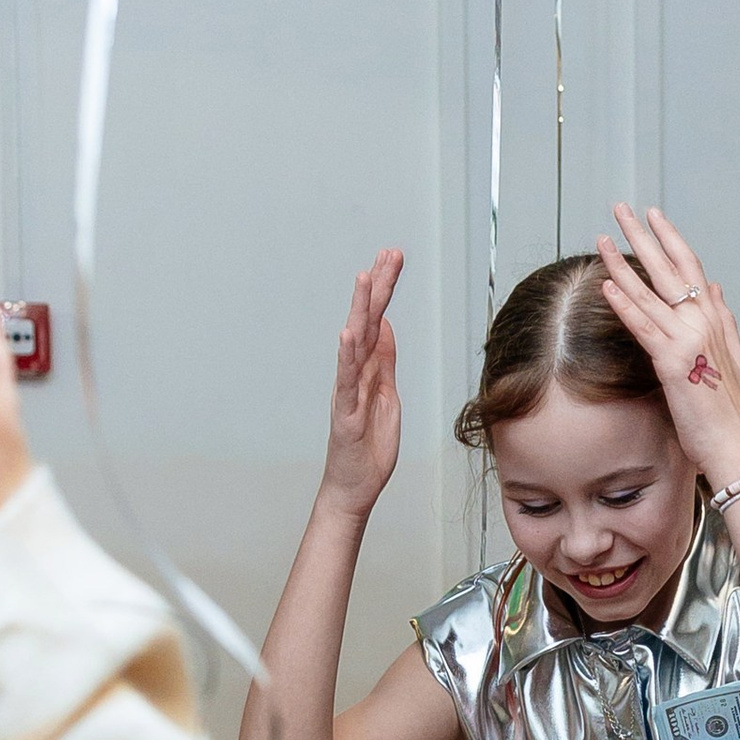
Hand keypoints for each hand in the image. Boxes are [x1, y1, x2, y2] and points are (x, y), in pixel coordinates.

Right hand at [322, 251, 403, 515]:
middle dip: (378, 286)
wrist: (353, 488)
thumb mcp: (387, 395)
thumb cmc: (369, 447)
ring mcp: (348, 391)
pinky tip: (350, 333)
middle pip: (368, 321)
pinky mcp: (347, 413)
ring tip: (366, 278)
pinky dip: (347, 356)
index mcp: (369, 368)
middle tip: (389, 252)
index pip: (379, 320)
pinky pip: (346, 381)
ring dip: (360, 310)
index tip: (393, 257)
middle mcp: (355, 373)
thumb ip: (384, 361)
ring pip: (354, 344)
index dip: (385, 289)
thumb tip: (386, 326)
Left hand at [598, 204, 739, 473]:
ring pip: (650, 293)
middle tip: (620, 209)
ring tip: (602, 239)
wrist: (734, 443)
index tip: (652, 215)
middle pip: (667, 268)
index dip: (670, 238)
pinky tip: (606, 285)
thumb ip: (724, 318)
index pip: (689, 267)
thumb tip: (716, 286)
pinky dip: (624, 305)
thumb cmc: (727, 409)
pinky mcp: (672, 362)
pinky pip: (643, 327)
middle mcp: (702, 321)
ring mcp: (688, 339)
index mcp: (713, 319)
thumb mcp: (732, 356)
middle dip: (642, 236)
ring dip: (623, 264)